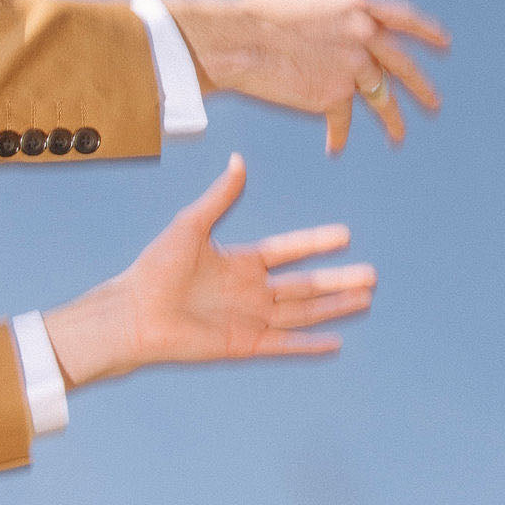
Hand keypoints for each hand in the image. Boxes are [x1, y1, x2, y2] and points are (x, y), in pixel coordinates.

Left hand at [44, 155, 374, 387]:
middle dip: (338, 280)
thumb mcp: (191, 223)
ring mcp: (249, 319)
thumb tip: (238, 160)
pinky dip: (309, 345)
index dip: (315, 242)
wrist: (133, 312)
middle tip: (371, 274)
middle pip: (305, 285)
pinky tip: (334, 342)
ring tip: (365, 298)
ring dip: (333, 307)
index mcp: (240, 262)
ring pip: (302, 312)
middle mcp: (250, 291)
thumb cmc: (154, 268)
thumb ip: (220, 195)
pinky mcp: (243, 344)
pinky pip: (284, 343)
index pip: (288, 250)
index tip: (344, 234)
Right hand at [162, 0, 448, 151]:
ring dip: (393, 120)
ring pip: (382, 98)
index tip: (444, 44)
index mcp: (357, 3)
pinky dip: (339, 134)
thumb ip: (322, 2)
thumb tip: (319, 3)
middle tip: (435, 104)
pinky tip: (337, 146)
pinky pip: (343, 120)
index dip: (427, 31)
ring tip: (399, 137)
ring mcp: (352, 67)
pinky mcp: (333, 96)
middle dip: (421, 87)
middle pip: (403, 64)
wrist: (238, 41)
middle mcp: (363, 34)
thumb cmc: (257, 12)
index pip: (405, 17)